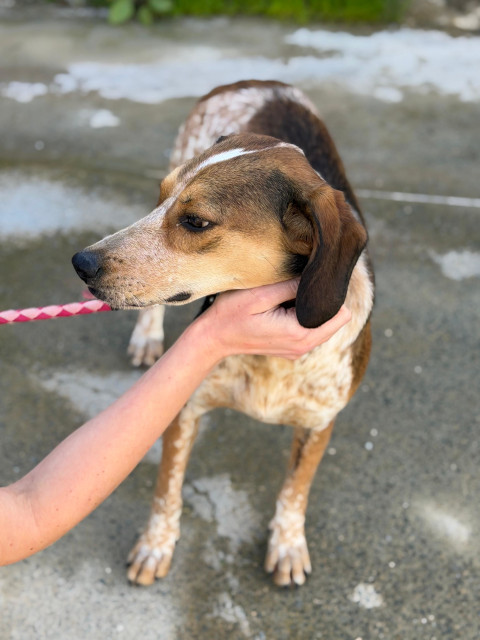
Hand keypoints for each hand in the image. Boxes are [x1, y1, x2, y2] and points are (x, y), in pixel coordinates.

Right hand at [195, 279, 350, 360]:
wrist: (213, 338)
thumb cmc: (231, 313)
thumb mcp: (260, 294)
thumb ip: (292, 287)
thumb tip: (317, 277)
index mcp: (299, 334)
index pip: (341, 314)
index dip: (331, 295)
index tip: (315, 281)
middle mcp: (303, 347)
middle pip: (337, 320)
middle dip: (324, 301)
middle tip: (303, 283)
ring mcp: (298, 351)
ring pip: (325, 325)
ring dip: (313, 309)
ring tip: (291, 294)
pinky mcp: (292, 349)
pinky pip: (311, 329)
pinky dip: (305, 316)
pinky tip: (285, 306)